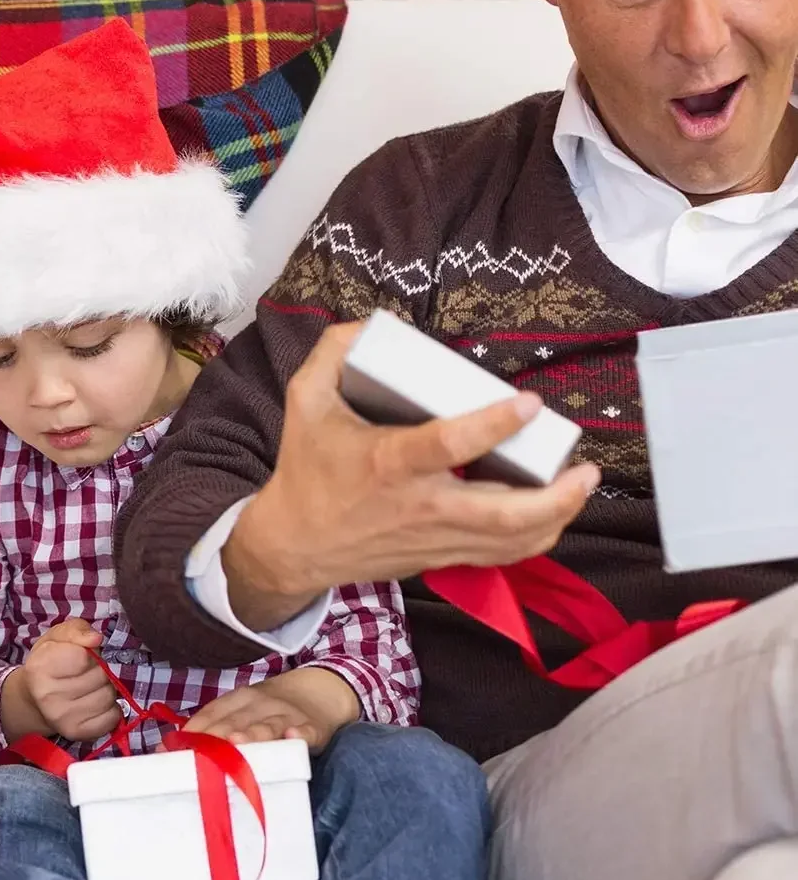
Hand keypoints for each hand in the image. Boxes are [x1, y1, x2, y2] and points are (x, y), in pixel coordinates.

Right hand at [7, 619, 121, 742]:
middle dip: (100, 669)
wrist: (34, 698)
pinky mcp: (76, 733)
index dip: (90, 652)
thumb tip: (96, 639)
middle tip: (89, 671)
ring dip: (106, 688)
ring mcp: (62, 718)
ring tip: (92, 686)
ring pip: (109, 696)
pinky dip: (111, 708)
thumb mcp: (57, 636)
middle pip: (100, 676)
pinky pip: (112, 717)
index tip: (83, 655)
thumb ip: (77, 630)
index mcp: (41, 666)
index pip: (83, 657)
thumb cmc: (49, 661)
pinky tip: (96, 702)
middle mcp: (48, 695)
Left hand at [176, 667, 360, 753]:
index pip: (212, 713)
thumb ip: (211, 730)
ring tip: (237, 744)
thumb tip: (164, 750)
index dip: (193, 731)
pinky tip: (292, 738)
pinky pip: (305, 732)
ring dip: (251, 734)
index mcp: (239, 699)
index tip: (173, 751)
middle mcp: (260, 704)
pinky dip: (299, 735)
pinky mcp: (312, 728)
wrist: (319, 692)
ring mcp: (286, 715)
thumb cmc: (269, 712)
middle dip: (216, 737)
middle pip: (235, 720)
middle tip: (200, 756)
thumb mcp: (242, 713)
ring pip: (267, 726)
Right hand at [225, 322, 599, 631]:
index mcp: (388, 463)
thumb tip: (372, 324)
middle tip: (583, 466)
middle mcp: (420, 505)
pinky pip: (502, 554)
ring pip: (512, 539)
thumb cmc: (306, 469)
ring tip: (582, 484)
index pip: (449, 446)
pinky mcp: (442, 555)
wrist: (296, 543)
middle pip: (503, 512)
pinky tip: (555, 512)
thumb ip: (333, 353)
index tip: (530, 403)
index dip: (495, 424)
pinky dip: (537, 536)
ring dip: (558, 515)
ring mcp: (435, 537)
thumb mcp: (305, 400)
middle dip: (555, 494)